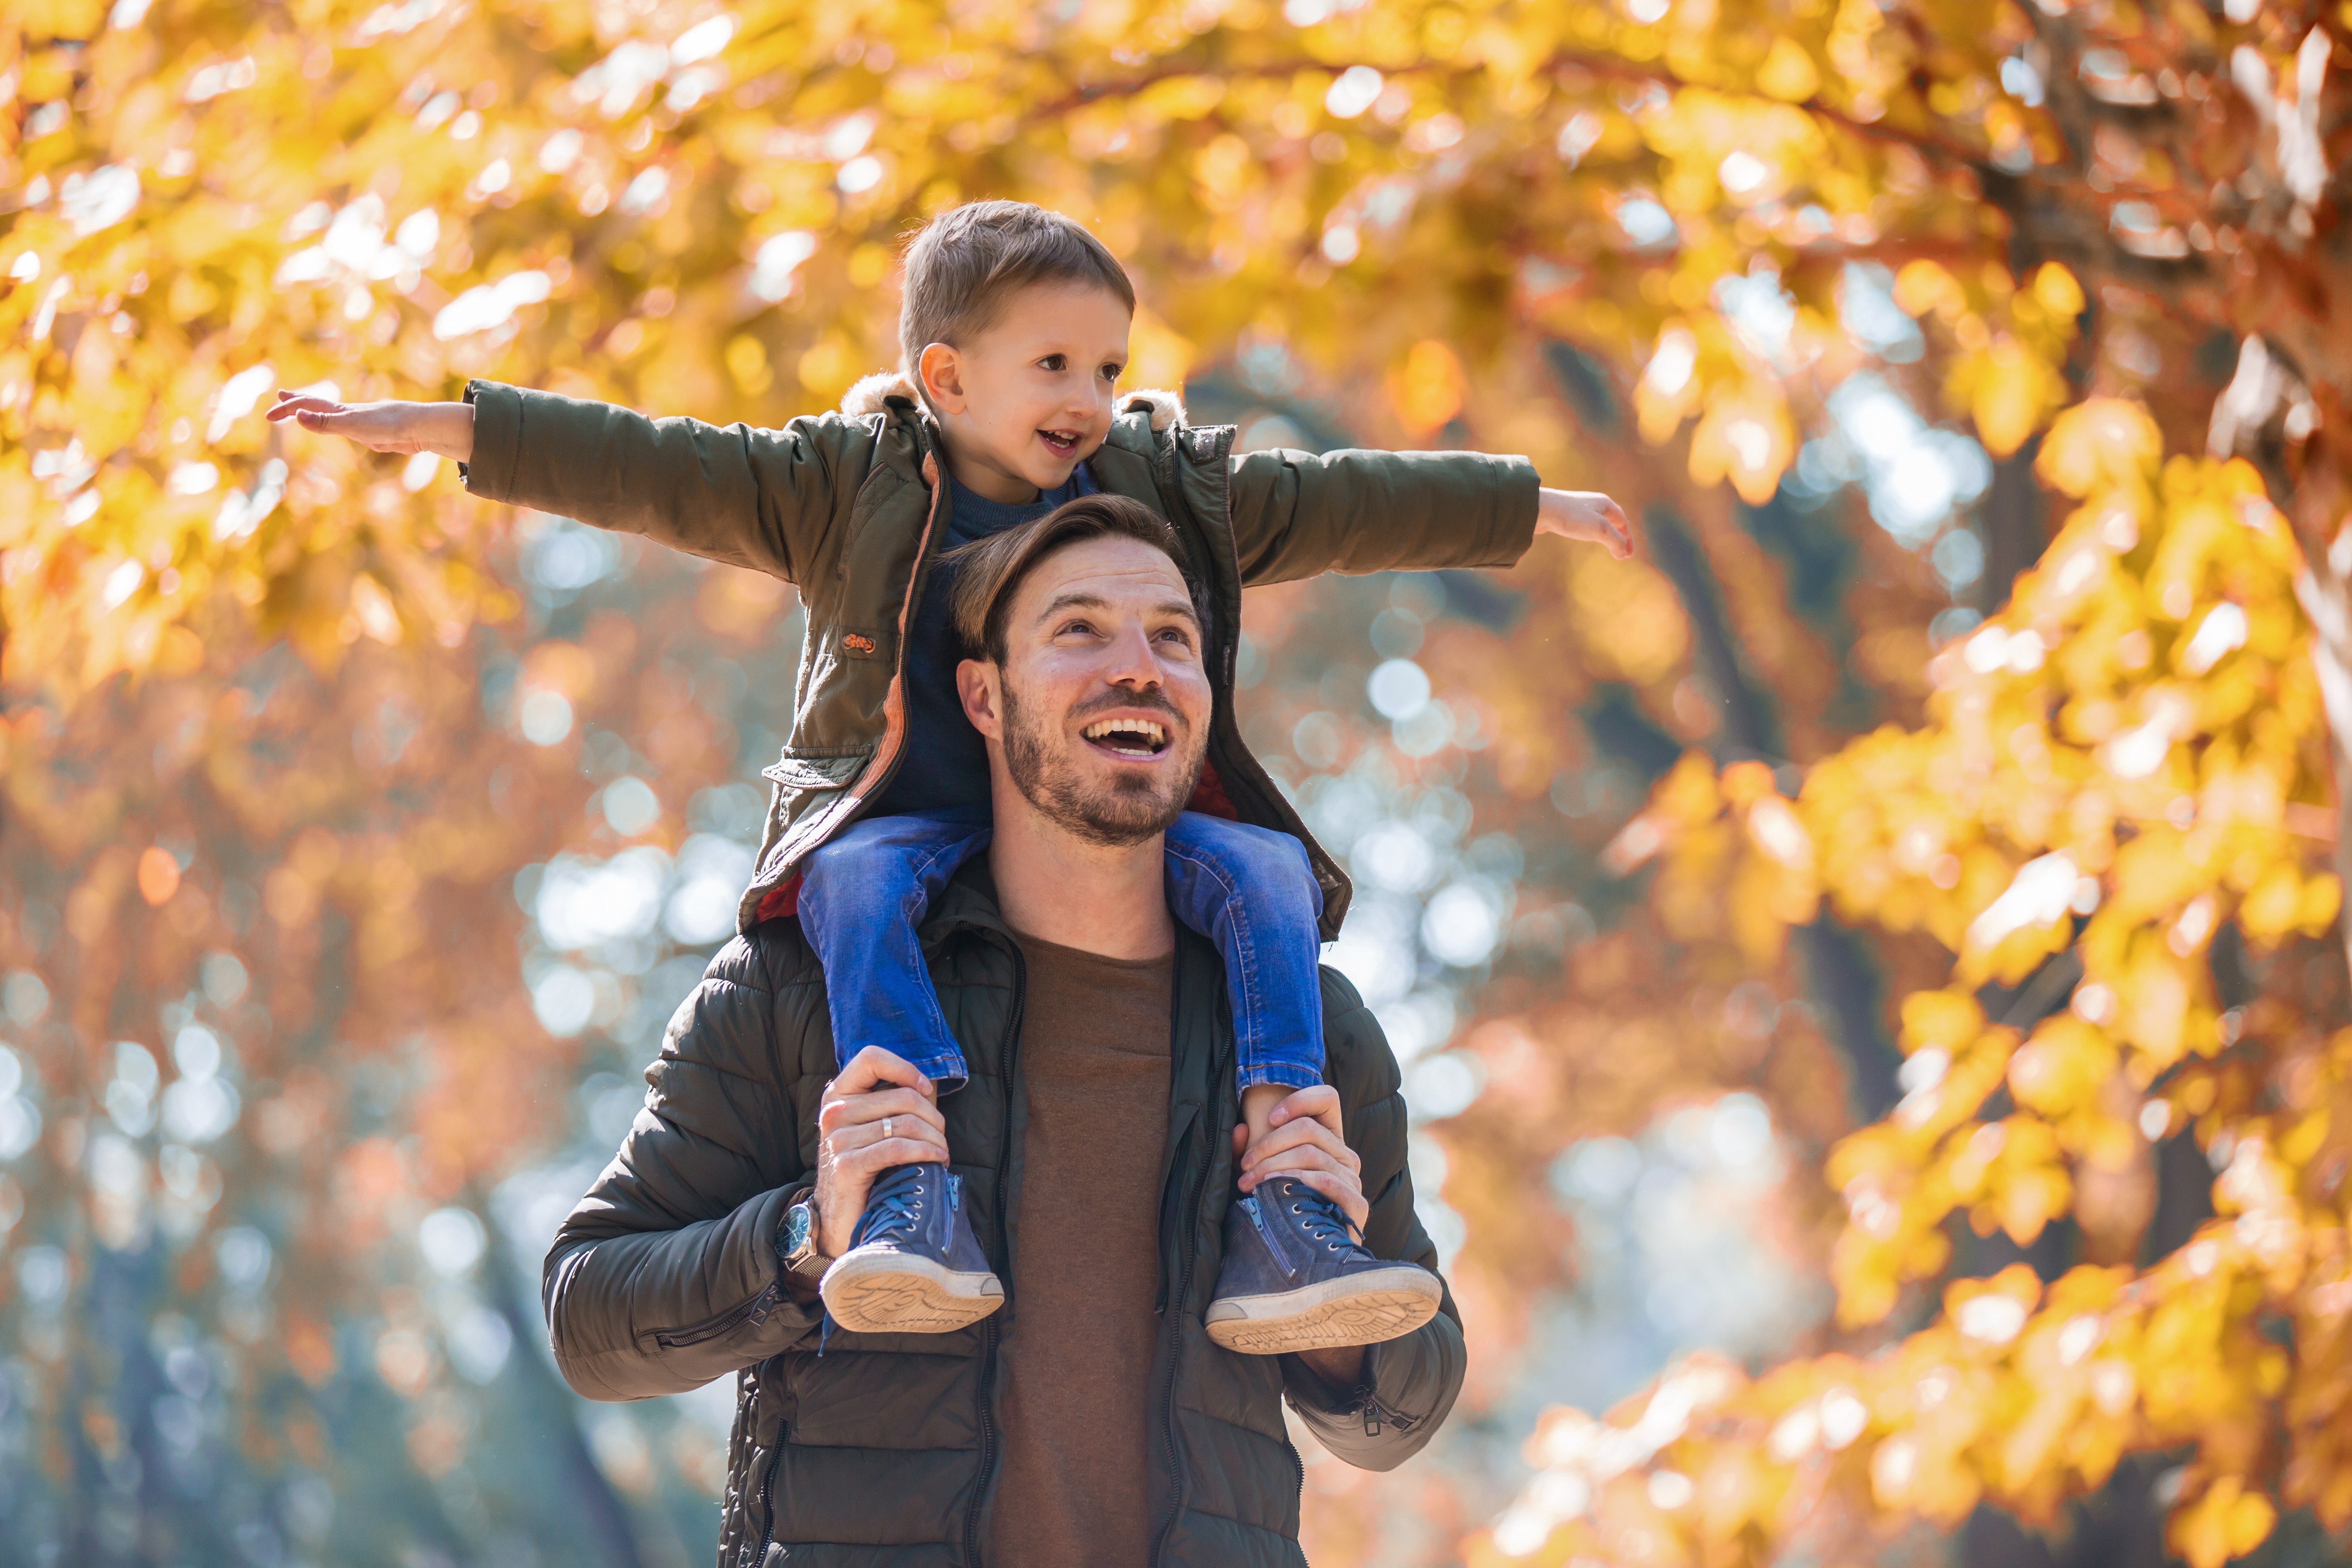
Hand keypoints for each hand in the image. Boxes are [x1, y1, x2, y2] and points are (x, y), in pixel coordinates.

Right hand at [264, 392, 475, 462]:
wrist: (419, 428)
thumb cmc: (388, 425)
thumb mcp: (352, 425)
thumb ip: (325, 422)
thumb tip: (297, 416)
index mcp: (341, 410)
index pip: (307, 405)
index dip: (287, 409)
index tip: (268, 416)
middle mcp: (349, 413)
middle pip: (317, 405)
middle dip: (297, 402)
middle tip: (280, 396)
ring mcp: (361, 423)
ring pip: (333, 417)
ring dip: (316, 414)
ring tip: (306, 413)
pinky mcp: (374, 434)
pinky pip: (349, 428)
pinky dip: (338, 426)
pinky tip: (343, 428)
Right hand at [813, 1047, 947, 1257]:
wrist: (840, 1216)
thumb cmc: (866, 1167)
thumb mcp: (874, 1127)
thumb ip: (893, 1101)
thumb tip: (931, 1082)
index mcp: (838, 1095)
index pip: (871, 1058)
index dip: (904, 1068)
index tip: (925, 1088)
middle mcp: (834, 1113)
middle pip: (902, 1096)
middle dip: (933, 1117)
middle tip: (941, 1136)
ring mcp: (838, 1139)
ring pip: (906, 1124)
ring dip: (935, 1139)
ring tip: (941, 1152)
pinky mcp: (847, 1166)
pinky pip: (899, 1148)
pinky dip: (927, 1152)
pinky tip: (938, 1160)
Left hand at [1231, 1084, 1366, 1238]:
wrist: (1304, 1254)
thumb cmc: (1281, 1205)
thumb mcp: (1260, 1172)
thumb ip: (1247, 1150)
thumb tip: (1239, 1130)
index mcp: (1329, 1139)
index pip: (1327, 1098)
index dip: (1298, 1100)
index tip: (1270, 1118)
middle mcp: (1345, 1155)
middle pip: (1308, 1128)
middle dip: (1268, 1144)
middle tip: (1245, 1167)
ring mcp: (1353, 1179)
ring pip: (1310, 1154)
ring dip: (1273, 1166)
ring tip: (1250, 1184)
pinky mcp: (1357, 1204)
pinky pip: (1326, 1181)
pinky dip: (1296, 1181)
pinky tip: (1276, 1191)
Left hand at [1535, 487, 1632, 558]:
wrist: (1540, 509)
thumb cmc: (1571, 517)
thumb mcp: (1600, 530)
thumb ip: (1615, 541)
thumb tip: (1623, 553)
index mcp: (1606, 504)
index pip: (1623, 522)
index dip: (1628, 539)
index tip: (1629, 555)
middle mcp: (1594, 503)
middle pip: (1613, 520)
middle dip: (1619, 536)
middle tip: (1622, 552)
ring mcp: (1580, 508)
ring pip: (1599, 522)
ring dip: (1606, 535)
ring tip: (1607, 546)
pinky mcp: (1567, 514)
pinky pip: (1585, 524)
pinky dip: (1592, 533)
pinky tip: (1586, 538)